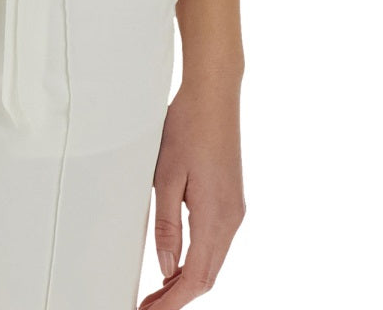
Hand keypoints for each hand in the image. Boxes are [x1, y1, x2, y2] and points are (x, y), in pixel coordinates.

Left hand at [138, 79, 245, 307]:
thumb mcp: (167, 177)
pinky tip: (177, 258)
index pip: (196, 277)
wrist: (214, 94)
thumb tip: (166, 266)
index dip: (172, 302)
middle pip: (208, 274)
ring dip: (187, 278)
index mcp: (216, 216)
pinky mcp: (231, 198)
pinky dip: (197, 258)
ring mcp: (234, 208)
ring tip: (157, 289)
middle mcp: (231, 217)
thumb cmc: (189, 126)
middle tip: (148, 305)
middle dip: (178, 295)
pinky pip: (216, 241)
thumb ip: (167, 226)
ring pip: (213, 260)